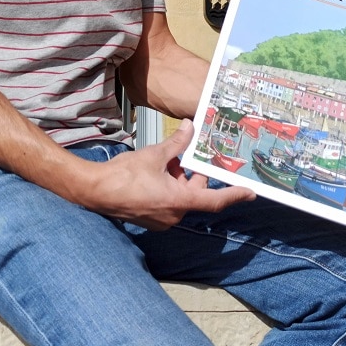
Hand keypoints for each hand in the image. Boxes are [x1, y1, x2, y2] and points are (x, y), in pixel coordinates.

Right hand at [79, 120, 254, 230]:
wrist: (94, 191)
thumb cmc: (123, 176)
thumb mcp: (155, 154)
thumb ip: (176, 143)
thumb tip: (189, 127)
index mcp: (179, 200)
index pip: (215, 200)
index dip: (234, 195)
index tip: (250, 192)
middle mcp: (174, 214)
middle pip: (194, 192)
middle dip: (192, 173)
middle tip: (189, 154)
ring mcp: (162, 218)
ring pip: (180, 195)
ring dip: (177, 177)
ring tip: (166, 159)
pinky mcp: (151, 218)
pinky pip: (168, 201)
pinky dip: (167, 186)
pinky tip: (156, 170)